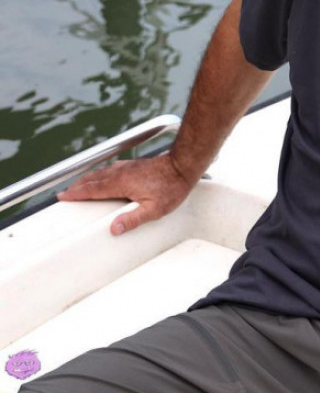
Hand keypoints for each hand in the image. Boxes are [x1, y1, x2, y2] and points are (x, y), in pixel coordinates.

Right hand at [57, 153, 194, 235]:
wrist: (183, 165)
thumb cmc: (171, 187)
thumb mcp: (154, 210)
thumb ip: (133, 219)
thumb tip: (114, 228)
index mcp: (121, 184)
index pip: (92, 190)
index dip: (76, 194)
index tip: (63, 196)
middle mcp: (120, 173)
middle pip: (92, 179)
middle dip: (77, 186)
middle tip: (66, 192)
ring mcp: (127, 167)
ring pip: (101, 172)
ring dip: (88, 178)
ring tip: (80, 184)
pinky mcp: (134, 164)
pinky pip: (110, 168)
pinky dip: (101, 173)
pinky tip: (104, 175)